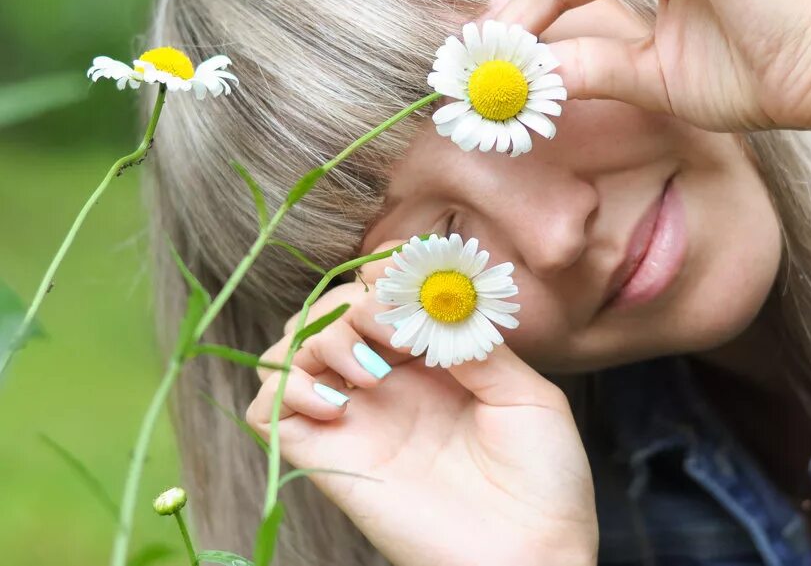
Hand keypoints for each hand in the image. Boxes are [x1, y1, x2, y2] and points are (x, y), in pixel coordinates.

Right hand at [245, 244, 597, 565]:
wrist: (534, 554)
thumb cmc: (545, 478)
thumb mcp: (526, 394)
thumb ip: (475, 345)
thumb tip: (432, 304)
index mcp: (434, 358)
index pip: (381, 290)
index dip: (385, 273)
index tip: (409, 282)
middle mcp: (387, 381)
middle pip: (330, 308)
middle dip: (356, 301)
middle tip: (393, 331)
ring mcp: (355, 418)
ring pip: (288, 348)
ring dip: (319, 338)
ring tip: (371, 371)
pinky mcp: (328, 458)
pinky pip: (264, 409)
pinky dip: (285, 390)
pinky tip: (338, 404)